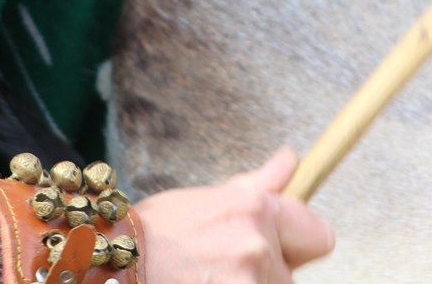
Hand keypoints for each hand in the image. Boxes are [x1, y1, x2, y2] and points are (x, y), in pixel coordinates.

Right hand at [133, 146, 334, 283]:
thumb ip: (258, 185)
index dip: (298, 245)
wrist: (111, 259)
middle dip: (262, 274)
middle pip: (288, 276)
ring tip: (203, 278)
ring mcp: (247, 280)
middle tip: (218, 266)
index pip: (320, 236)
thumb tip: (290, 159)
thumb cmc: (153, 233)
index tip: (279, 248)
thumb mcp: (207, 200)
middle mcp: (257, 244)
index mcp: (255, 208)